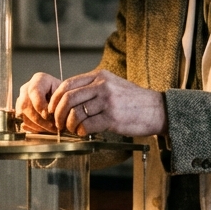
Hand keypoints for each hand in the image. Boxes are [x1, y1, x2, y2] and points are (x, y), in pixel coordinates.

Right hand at [16, 72, 61, 132]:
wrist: (64, 100)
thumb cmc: (66, 96)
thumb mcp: (65, 95)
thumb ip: (57, 102)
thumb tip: (46, 115)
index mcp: (39, 80)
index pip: (33, 91)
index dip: (39, 104)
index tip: (48, 115)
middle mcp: (27, 88)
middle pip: (25, 105)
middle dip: (39, 119)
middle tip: (52, 126)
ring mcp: (22, 100)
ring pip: (24, 115)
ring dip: (38, 126)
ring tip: (52, 129)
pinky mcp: (21, 113)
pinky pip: (24, 123)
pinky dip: (35, 129)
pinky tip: (45, 129)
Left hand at [47, 69, 166, 136]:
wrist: (157, 109)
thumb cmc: (134, 100)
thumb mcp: (113, 84)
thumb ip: (93, 87)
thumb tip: (69, 98)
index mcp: (100, 76)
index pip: (67, 85)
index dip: (55, 99)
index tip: (52, 110)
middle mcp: (102, 86)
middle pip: (68, 99)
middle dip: (58, 114)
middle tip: (58, 124)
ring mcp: (108, 101)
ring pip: (76, 113)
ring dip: (69, 125)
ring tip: (72, 129)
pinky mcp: (113, 118)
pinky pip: (87, 126)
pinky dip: (81, 132)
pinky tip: (83, 133)